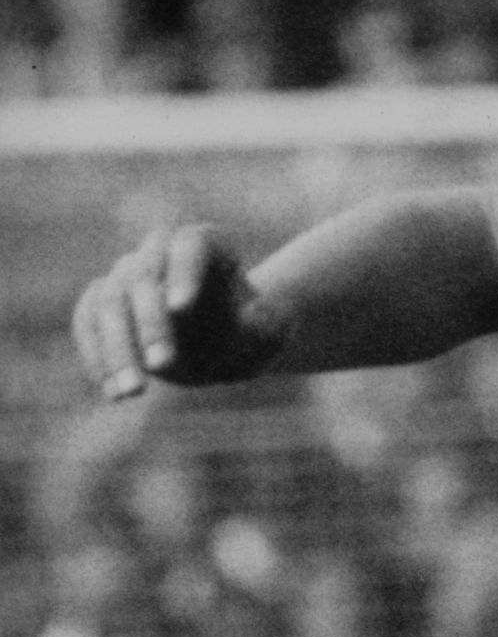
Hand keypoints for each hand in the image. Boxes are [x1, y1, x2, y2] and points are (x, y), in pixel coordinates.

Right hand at [72, 225, 282, 400]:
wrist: (224, 346)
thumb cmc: (252, 334)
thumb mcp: (271, 332)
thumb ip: (265, 325)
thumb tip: (244, 321)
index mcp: (207, 245)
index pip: (189, 246)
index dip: (183, 272)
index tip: (183, 308)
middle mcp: (161, 252)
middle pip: (144, 275)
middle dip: (151, 323)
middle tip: (163, 365)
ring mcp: (127, 275)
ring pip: (109, 302)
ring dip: (117, 349)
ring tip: (133, 391)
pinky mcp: (102, 304)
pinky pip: (87, 322)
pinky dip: (95, 355)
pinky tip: (112, 392)